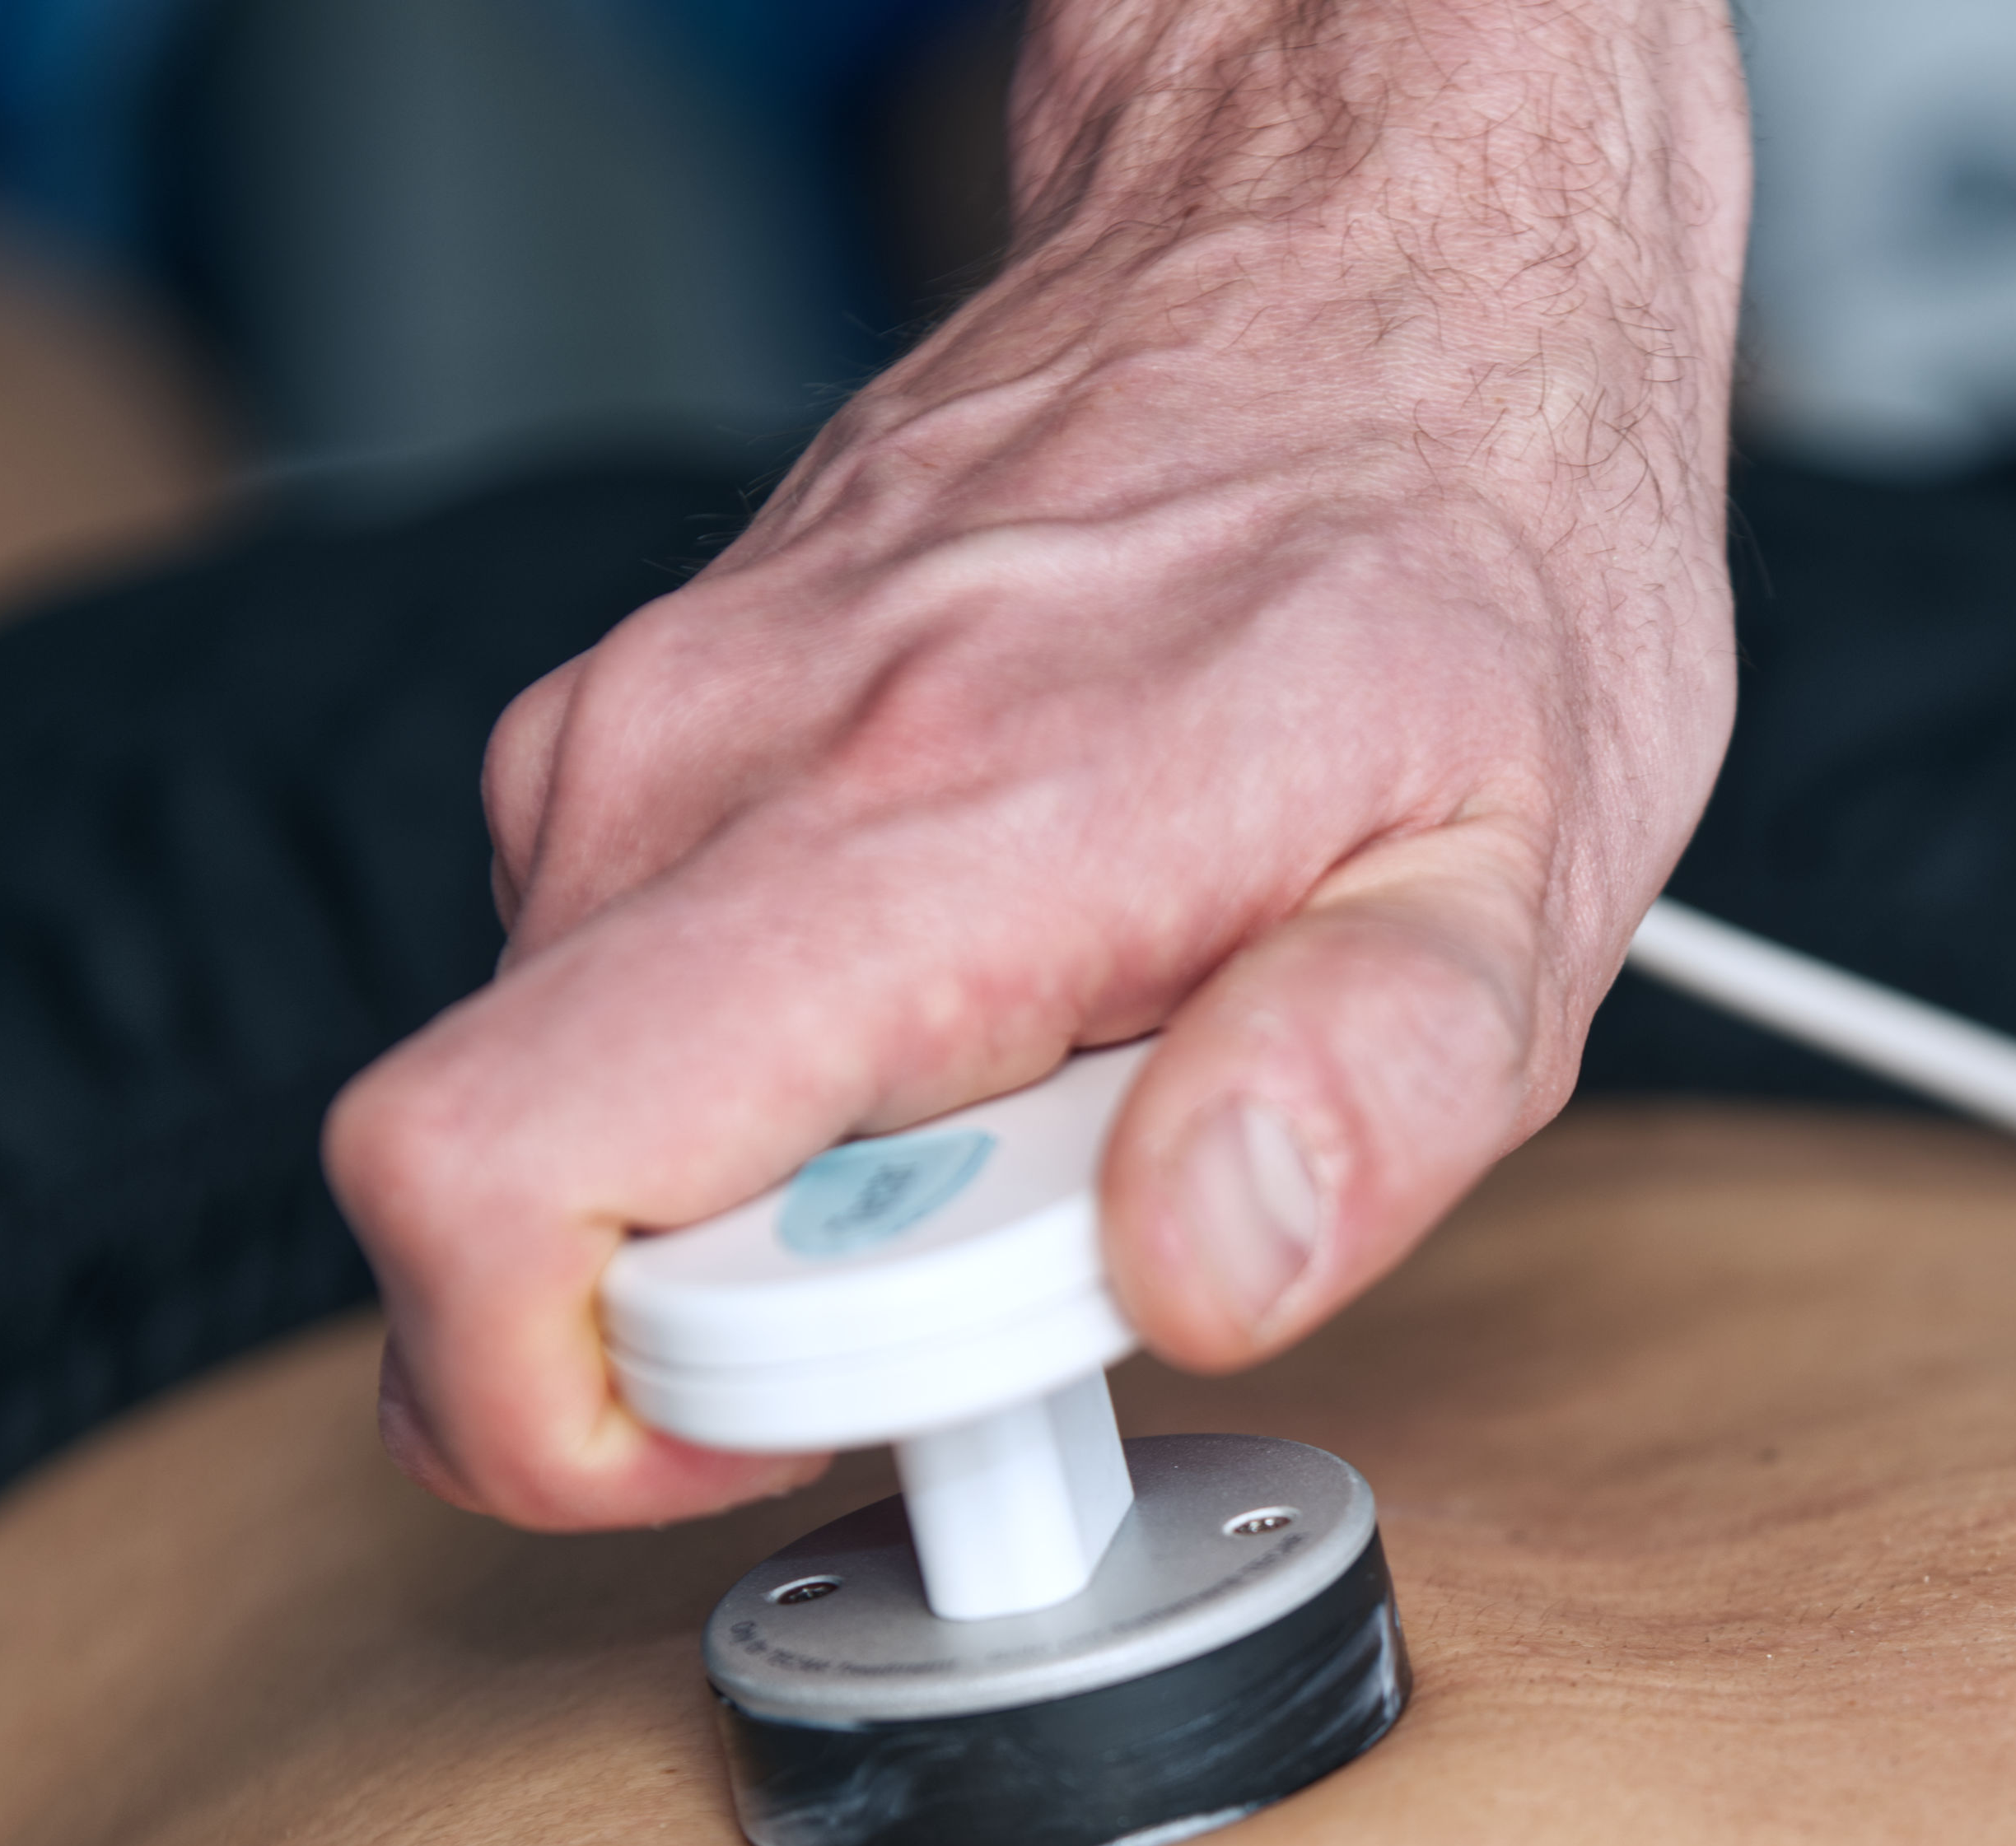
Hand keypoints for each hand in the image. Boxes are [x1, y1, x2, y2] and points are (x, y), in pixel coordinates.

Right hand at [323, 0, 1746, 1528]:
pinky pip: (628, 1029)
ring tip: (1047, 1099)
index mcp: (904, 825)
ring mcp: (643, 741)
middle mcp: (704, 764)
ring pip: (571, 1127)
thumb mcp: (1528, 876)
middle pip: (500, 1209)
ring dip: (789, 1208)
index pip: (487, 1189)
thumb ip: (1372, 1094)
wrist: (1366, 258)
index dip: (611, 1417)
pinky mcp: (639, 748)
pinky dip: (784, 1099)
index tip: (862, 1417)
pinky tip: (988, 1014)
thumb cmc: (1455, 560)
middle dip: (743, 1333)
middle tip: (1033, 1249)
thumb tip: (1207, 1265)